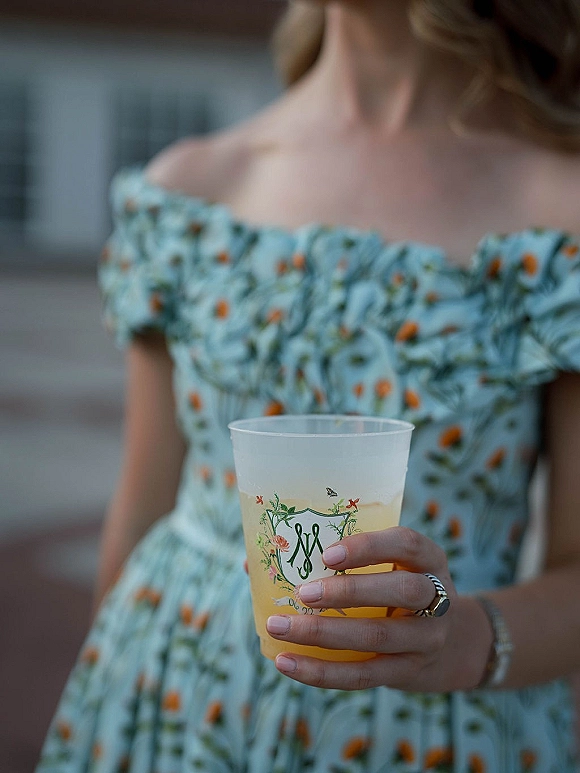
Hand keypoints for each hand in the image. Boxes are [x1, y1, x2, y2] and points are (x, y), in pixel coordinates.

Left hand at [266, 526, 487, 691]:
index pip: (407, 544)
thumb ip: (335, 560)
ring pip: (379, 637)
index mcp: (429, 559)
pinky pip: (363, 675)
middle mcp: (436, 596)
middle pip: (401, 590)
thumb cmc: (395, 590)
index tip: (327, 554)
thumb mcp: (388, 567)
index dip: (368, 548)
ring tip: (279, 627)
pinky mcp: (408, 672)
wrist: (451, 644)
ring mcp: (427, 638)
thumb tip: (253, 562)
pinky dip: (322, 672)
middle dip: (348, 592)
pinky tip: (287, 663)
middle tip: (303, 593)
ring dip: (324, 634)